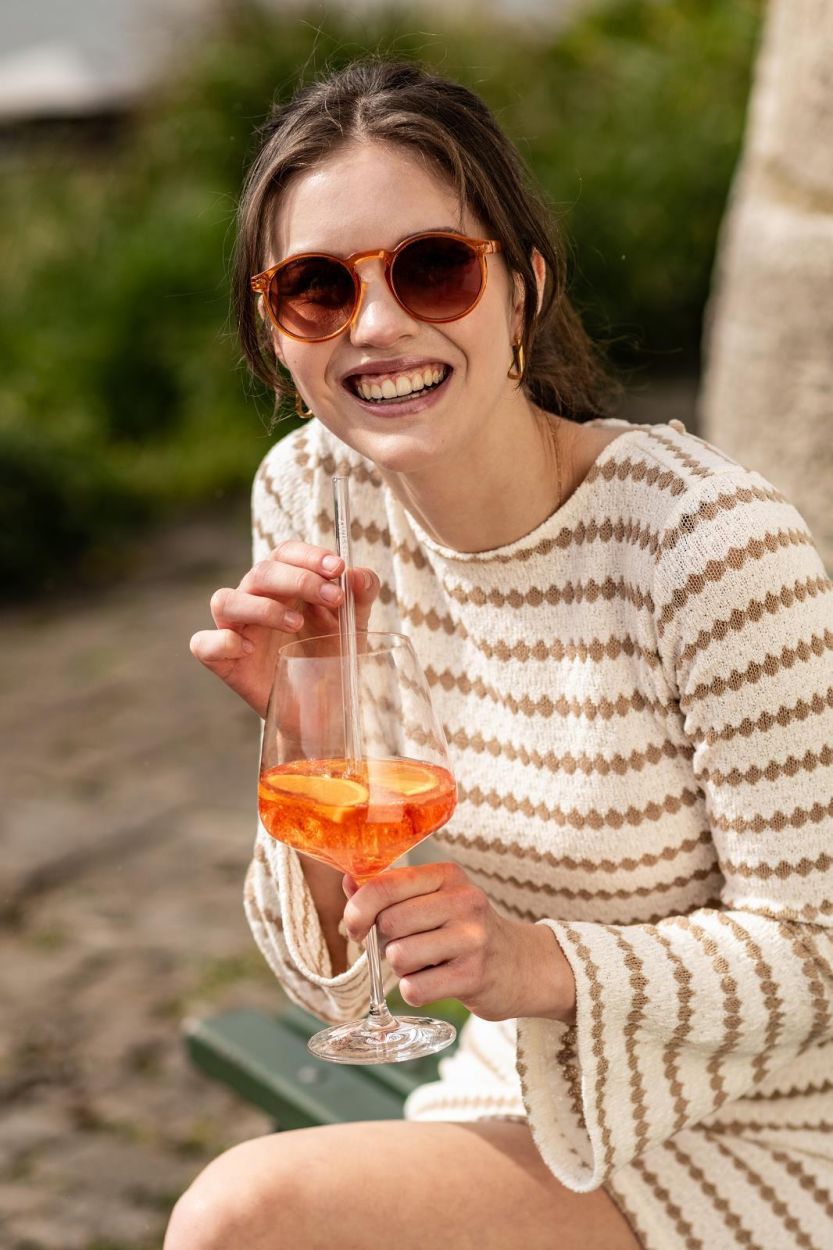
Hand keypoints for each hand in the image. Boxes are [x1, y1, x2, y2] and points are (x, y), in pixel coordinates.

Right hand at [189, 541, 379, 716]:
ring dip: (262, 606)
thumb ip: (360, 595)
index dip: (308, 556)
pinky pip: (204, 643)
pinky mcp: (225, 662)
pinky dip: (223, 641)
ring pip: (225, 600)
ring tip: (296, 623)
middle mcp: (256, 600)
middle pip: (260, 572)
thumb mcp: (355, 624)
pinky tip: (250, 649)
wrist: (324, 708)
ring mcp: (237, 630)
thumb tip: (357, 574)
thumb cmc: (331, 656)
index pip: (285, 553)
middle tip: (333, 598)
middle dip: (299, 580)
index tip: (337, 568)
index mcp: (285, 585)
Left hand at [342, 863, 575, 1023]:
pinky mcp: (474, 975)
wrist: (521, 965)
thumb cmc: (464, 931)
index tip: (356, 927)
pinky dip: (414, 990)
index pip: (385, 885)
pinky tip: (435, 982)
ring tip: (425, 964)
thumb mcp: (434, 900)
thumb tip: (348, 882)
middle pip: (388, 924)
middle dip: (386, 942)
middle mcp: (463, 900)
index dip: (358, 910)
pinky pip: (414, 988)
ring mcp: (472, 938)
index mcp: (447, 876)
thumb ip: (390, 891)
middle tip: (407, 946)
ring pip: (398, 957)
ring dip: (401, 969)